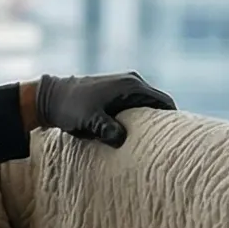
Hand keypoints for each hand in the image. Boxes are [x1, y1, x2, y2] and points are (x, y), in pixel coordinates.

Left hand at [34, 72, 175, 146]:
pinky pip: (135, 106)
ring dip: (150, 121)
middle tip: (168, 145)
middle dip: (163, 122)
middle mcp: (131, 82)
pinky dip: (139, 118)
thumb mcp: (88, 121)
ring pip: (146, 105)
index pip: (164, 102)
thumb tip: (122, 139)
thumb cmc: (69, 109)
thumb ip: (106, 129)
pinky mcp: (115, 93)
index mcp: (131, 85)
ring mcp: (123, 86)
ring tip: (154, 143)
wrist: (50, 98)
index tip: (178, 138)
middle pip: (158, 103)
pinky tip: (136, 135)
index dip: (173, 119)